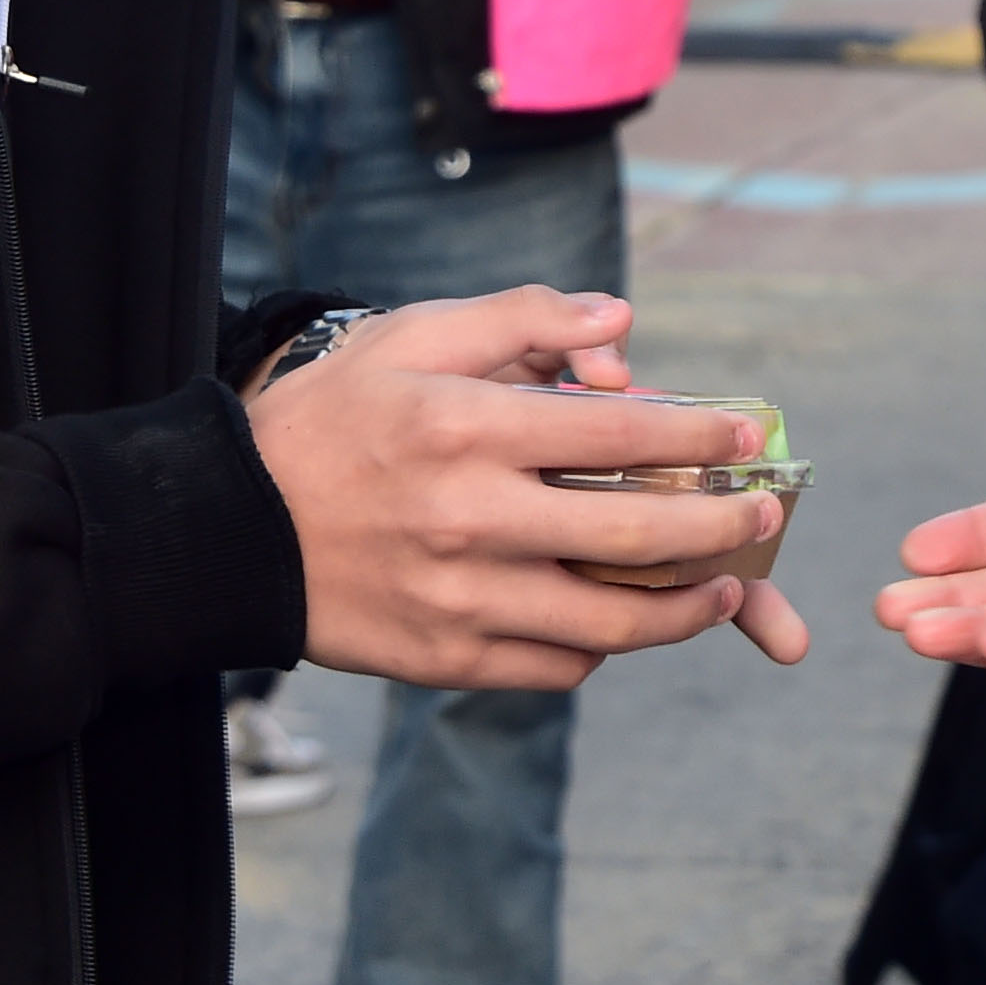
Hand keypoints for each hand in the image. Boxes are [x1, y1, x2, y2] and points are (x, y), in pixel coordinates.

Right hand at [247, 291, 813, 686]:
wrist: (224, 528)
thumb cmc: (329, 421)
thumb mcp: (412, 338)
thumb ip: (523, 318)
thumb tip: (623, 324)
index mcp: (467, 428)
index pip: (620, 431)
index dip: (700, 434)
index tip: (745, 436)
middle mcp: (469, 518)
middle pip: (636, 531)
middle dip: (721, 527)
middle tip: (761, 518)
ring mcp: (459, 599)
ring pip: (609, 620)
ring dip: (683, 609)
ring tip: (719, 590)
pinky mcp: (443, 660)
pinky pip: (554, 666)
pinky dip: (598, 647)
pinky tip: (617, 620)